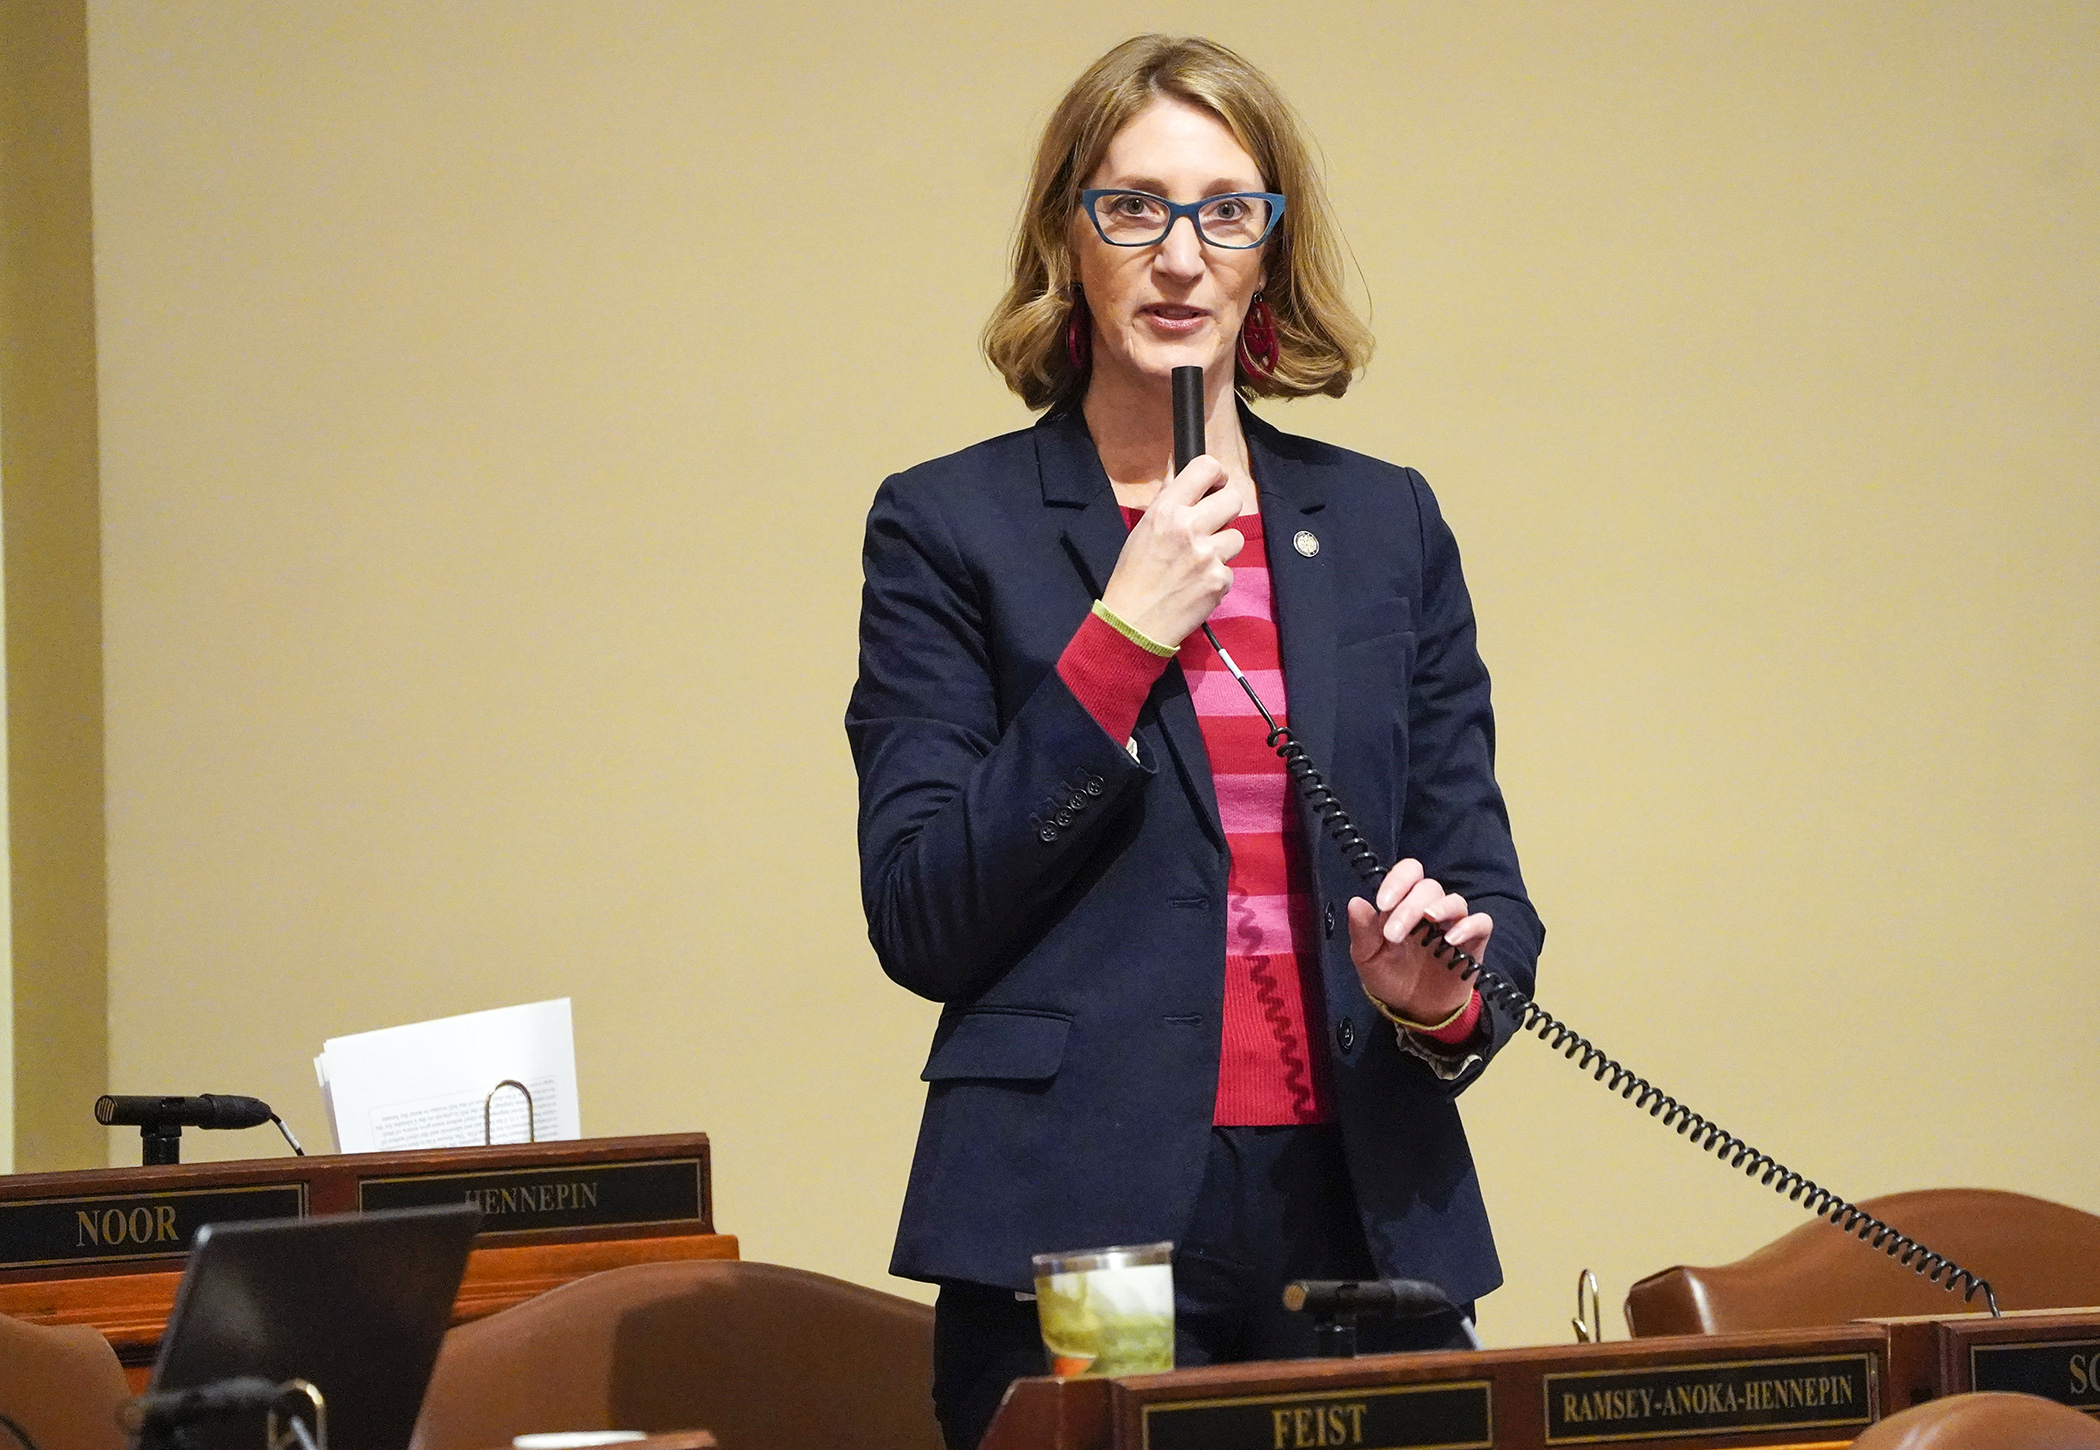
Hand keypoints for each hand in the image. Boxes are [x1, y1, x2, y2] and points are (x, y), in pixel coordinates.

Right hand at [1099, 455, 1245, 646]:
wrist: (1133, 623)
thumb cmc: (1132, 576)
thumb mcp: (1142, 530)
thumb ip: (1166, 501)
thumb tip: (1179, 475)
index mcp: (1166, 510)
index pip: (1206, 467)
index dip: (1216, 475)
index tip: (1215, 486)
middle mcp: (1189, 527)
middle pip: (1234, 499)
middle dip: (1225, 512)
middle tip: (1211, 526)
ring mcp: (1208, 555)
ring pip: (1237, 536)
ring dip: (1223, 547)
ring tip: (1200, 562)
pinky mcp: (1220, 580)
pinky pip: (1230, 569)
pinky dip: (1217, 577)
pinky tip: (1197, 585)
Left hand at [1346, 858, 1492, 1024]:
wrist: (1415, 1011)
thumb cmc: (1391, 977)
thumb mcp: (1368, 958)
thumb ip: (1362, 931)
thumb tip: (1355, 902)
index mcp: (1402, 906)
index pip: (1408, 873)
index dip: (1398, 880)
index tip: (1383, 903)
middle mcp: (1429, 910)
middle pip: (1429, 888)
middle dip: (1409, 907)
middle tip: (1394, 935)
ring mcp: (1452, 926)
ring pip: (1456, 901)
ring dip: (1441, 907)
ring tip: (1429, 919)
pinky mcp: (1472, 944)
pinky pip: (1482, 923)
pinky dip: (1470, 925)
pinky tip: (1452, 940)